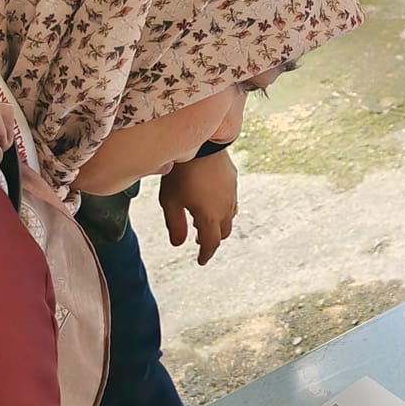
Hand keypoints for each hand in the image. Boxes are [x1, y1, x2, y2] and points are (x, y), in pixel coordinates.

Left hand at [160, 148, 237, 265]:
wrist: (202, 144)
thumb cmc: (182, 174)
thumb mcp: (171, 201)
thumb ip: (175, 225)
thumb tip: (178, 244)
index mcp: (210, 217)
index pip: (211, 244)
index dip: (205, 254)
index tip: (200, 261)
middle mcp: (225, 208)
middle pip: (223, 232)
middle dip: (212, 239)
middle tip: (199, 241)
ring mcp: (232, 194)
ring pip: (229, 217)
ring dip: (218, 224)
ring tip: (203, 221)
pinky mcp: (233, 180)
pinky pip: (230, 201)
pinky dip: (221, 208)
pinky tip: (210, 201)